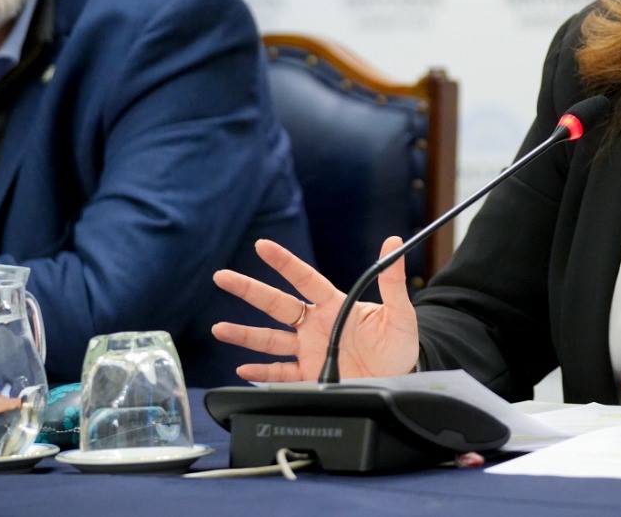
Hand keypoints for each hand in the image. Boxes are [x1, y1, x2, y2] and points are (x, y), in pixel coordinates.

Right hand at [211, 237, 418, 382]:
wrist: (402, 378)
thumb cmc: (400, 342)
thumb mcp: (399, 312)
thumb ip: (392, 280)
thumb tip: (392, 243)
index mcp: (334, 306)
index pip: (304, 279)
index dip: (284, 263)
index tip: (262, 245)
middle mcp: (316, 325)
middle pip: (276, 305)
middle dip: (248, 290)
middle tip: (222, 276)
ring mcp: (310, 350)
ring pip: (270, 340)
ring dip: (244, 335)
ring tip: (219, 328)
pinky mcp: (310, 376)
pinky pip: (280, 373)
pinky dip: (261, 373)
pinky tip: (242, 370)